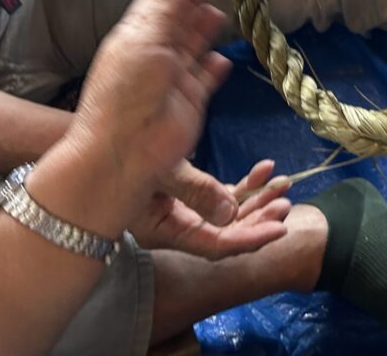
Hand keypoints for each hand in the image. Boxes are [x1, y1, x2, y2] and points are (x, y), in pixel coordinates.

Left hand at [67, 0, 232, 211]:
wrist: (128, 149)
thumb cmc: (127, 91)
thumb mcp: (144, 42)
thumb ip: (167, 11)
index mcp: (134, 37)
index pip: (156, 4)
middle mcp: (154, 54)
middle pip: (177, 22)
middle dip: (192, 4)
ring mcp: (174, 77)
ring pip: (194, 45)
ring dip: (205, 29)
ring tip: (219, 15)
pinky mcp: (192, 98)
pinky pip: (208, 76)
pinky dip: (216, 66)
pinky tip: (222, 57)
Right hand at [131, 159, 291, 259]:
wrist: (102, 140)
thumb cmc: (124, 155)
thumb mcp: (162, 171)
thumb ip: (197, 191)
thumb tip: (231, 212)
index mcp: (166, 230)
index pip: (215, 245)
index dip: (249, 239)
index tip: (279, 228)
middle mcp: (177, 226)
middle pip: (227, 232)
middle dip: (259, 218)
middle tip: (284, 203)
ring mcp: (184, 210)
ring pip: (229, 213)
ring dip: (257, 200)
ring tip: (282, 185)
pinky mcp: (189, 194)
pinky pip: (223, 195)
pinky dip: (245, 185)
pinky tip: (264, 169)